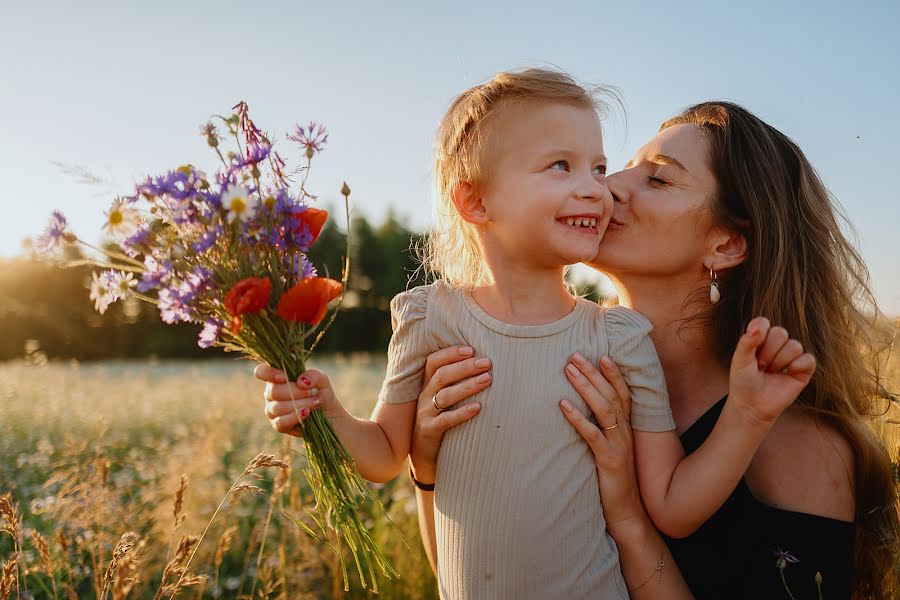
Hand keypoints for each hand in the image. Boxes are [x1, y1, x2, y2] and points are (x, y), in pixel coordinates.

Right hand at [254, 365, 347, 436]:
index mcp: (277, 377)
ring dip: (300, 404)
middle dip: (296, 391)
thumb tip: (301, 381)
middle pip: (273, 391)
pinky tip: (307, 412)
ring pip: (278, 407)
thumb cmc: (320, 393)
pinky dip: (295, 416)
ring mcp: (272, 410)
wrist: (329, 414)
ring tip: (315, 402)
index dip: (269, 373)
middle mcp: (271, 393)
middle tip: (314, 392)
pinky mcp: (278, 425)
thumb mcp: (321, 379)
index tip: (285, 377)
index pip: (261, 372)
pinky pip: (281, 422)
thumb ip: (312, 375)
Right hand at [409, 346, 490, 482]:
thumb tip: (484, 364)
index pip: (434, 362)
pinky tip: (478, 407)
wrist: (423, 453)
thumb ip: (455, 382)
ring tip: (487, 380)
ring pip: (445, 396)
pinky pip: (446, 420)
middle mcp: (424, 396)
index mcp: (427, 384)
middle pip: (442, 376)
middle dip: (465, 367)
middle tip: (487, 363)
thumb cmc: (440, 419)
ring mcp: (425, 414)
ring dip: (467, 386)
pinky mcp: (429, 431)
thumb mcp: (443, 398)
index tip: (471, 349)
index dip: (450, 353)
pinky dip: (462, 413)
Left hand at [560, 354, 647, 534]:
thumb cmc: (613, 479)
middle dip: (593, 373)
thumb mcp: (610, 449)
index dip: (613, 374)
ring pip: (604, 409)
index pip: (622, 394)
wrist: (626, 511)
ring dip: (585, 387)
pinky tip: (563, 405)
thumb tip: (581, 409)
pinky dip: (578, 418)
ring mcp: (619, 446)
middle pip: (611, 395)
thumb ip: (602, 430)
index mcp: (627, 428)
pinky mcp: (609, 460)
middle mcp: (625, 433)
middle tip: (574, 355)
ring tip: (568, 371)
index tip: (601, 354)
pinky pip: (593, 435)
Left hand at [729, 317, 816, 424]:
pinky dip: (797, 366)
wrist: (751, 406)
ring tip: (770, 373)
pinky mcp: (803, 370)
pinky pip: (809, 359)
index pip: (764, 322)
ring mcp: (791, 357)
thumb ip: (747, 342)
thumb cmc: (743, 382)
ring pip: (794, 345)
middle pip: (780, 332)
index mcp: (760, 339)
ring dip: (779, 361)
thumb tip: (757, 327)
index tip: (751, 351)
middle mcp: (777, 345)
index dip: (758, 335)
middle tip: (760, 366)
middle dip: (768, 352)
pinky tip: (787, 374)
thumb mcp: (740, 360)